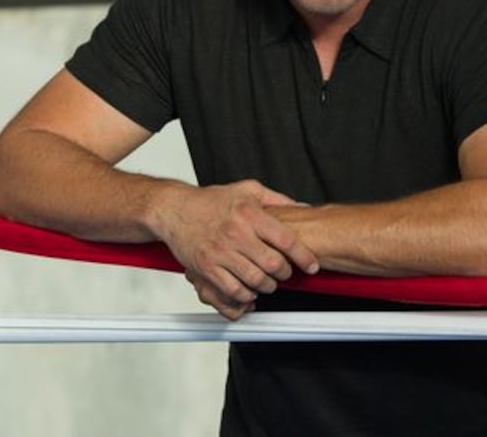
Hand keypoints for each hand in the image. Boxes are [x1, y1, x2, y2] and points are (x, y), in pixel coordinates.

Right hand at [155, 180, 319, 319]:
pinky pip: (233, 291)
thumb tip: (302, 207)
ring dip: (268, 286)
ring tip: (268, 282)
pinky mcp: (207, 268)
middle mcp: (236, 234)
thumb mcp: (248, 190)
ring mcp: (220, 253)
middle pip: (273, 264)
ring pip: (256, 281)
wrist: (175, 210)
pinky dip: (246, 296)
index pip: (286, 239)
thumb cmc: (211, 201)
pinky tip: (249, 290)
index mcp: (249, 214)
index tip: (311, 265)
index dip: (304, 256)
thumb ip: (277, 199)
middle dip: (285, 274)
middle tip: (285, 273)